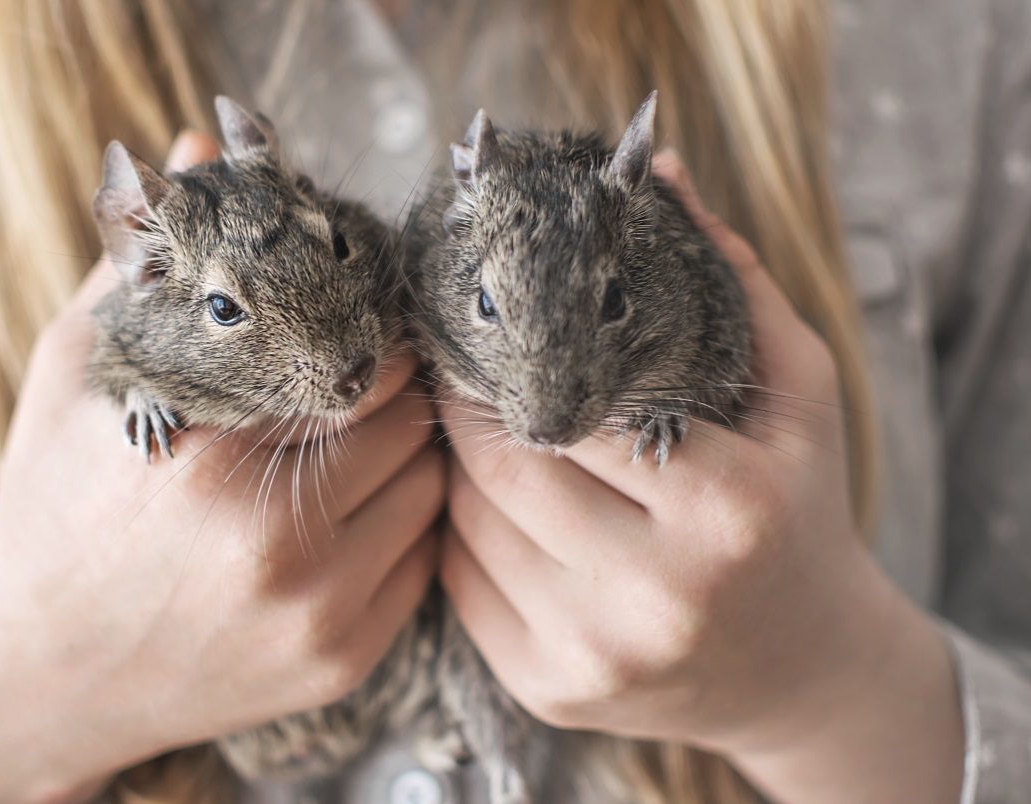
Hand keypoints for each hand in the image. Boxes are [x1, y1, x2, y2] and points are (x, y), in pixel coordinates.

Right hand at [0, 132, 443, 803]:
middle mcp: (275, 546)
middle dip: (395, 388)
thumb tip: (206, 147)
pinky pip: (427, 560)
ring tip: (355, 439)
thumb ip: (153, 262)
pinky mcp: (344, 662)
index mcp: (209, 459)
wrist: (43, 674)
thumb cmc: (57, 505)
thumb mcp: (78, 371)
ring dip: (409, 453)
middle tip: (368, 373)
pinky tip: (351, 507)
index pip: (361, 359)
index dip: (372, 329)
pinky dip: (406, 521)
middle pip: (409, 422)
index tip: (360, 321)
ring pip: (434, 490)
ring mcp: (318, 615)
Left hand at [439, 154, 962, 802]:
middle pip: (499, 470)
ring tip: (492, 435)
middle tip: (468, 372)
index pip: (564, 408)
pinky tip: (496, 509)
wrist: (803, 667)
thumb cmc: (797, 513)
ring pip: (465, 524)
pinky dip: (459, 533)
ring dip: (461, 470)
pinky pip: (456, 584)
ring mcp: (594, 654)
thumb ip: (734, 282)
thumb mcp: (797, 392)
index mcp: (724, 508)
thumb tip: (657, 178)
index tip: (492, 329)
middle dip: (470, 411)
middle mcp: (655, 594)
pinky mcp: (548, 691)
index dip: (511, 361)